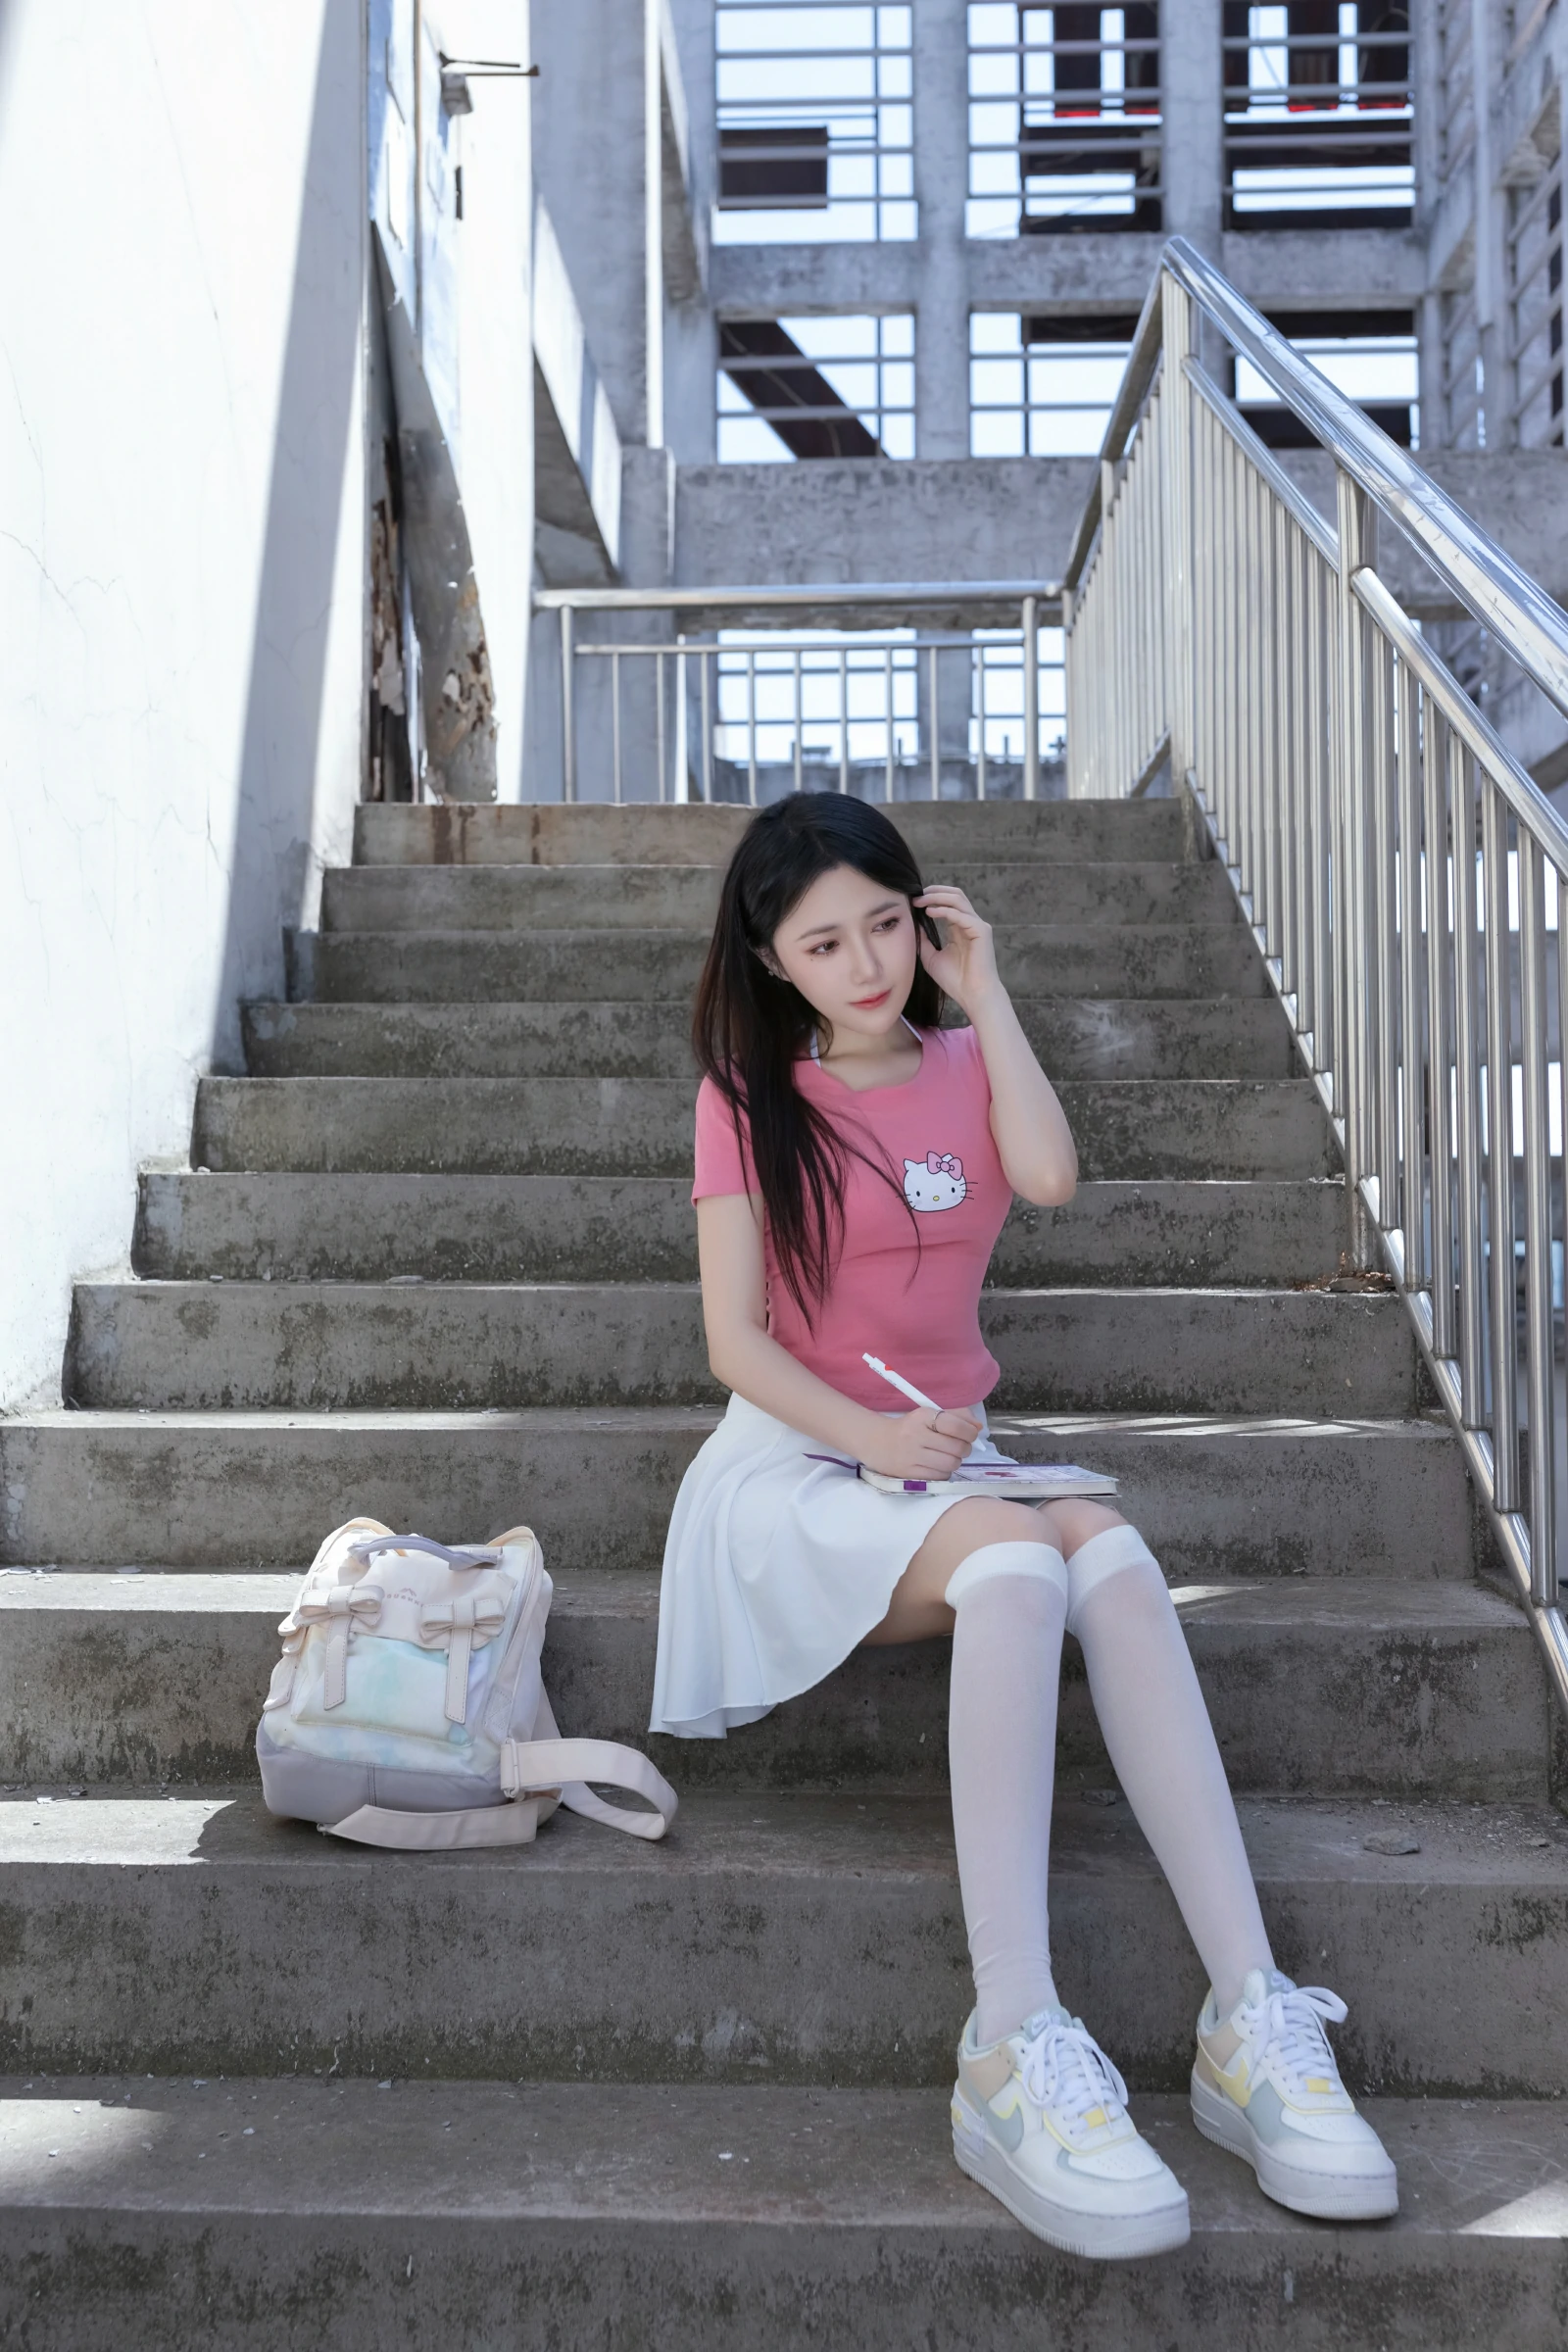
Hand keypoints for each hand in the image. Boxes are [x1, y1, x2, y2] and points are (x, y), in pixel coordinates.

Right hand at [860, 1405, 984, 1481]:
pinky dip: (944, 1471)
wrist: (877, 1442)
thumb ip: (957, 1416)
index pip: (956, 1426)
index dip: (970, 1432)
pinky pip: (941, 1476)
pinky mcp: (910, 1474)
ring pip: (951, 1464)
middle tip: (960, 1446)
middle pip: (957, 1447)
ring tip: (948, 1455)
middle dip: (965, 1448)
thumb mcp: (929, 1414)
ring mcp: (912, 1456)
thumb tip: (978, 1427)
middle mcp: (916, 1436)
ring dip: (955, 1461)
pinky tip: (937, 1464)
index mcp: (922, 1416)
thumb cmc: (909, 1427)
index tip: (970, 1434)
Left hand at [914, 885, 1003, 1017]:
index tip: (913, 900)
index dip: (931, 897)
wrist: (973, 996)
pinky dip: (944, 910)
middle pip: (955, 895)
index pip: (948, 903)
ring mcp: (978, 926)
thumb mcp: (931, 957)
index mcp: (960, 928)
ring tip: (920, 900)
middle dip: (934, 891)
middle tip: (916, 895)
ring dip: (937, 897)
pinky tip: (929, 912)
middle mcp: (970, 923)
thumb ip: (923, 940)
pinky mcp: (982, 931)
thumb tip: (912, 923)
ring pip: (958, 899)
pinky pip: (961, 914)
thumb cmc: (955, 980)